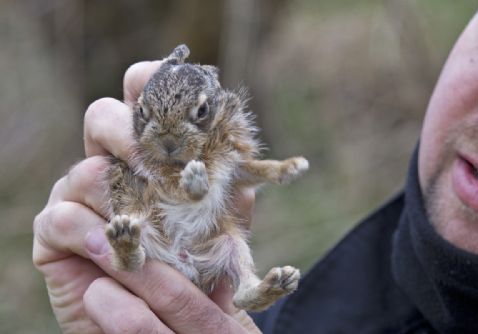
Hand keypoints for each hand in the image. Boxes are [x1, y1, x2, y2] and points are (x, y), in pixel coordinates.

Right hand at [33, 60, 258, 332]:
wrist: (165, 312)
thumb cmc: (197, 259)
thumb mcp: (225, 223)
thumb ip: (234, 190)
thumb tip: (253, 160)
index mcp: (147, 149)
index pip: (139, 95)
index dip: (152, 83)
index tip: (178, 97)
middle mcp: (109, 161)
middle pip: (102, 116)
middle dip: (130, 132)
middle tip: (157, 160)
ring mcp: (77, 193)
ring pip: (87, 170)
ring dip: (120, 193)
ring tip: (148, 220)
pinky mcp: (56, 231)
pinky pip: (63, 218)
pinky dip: (93, 232)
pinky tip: (118, 247)